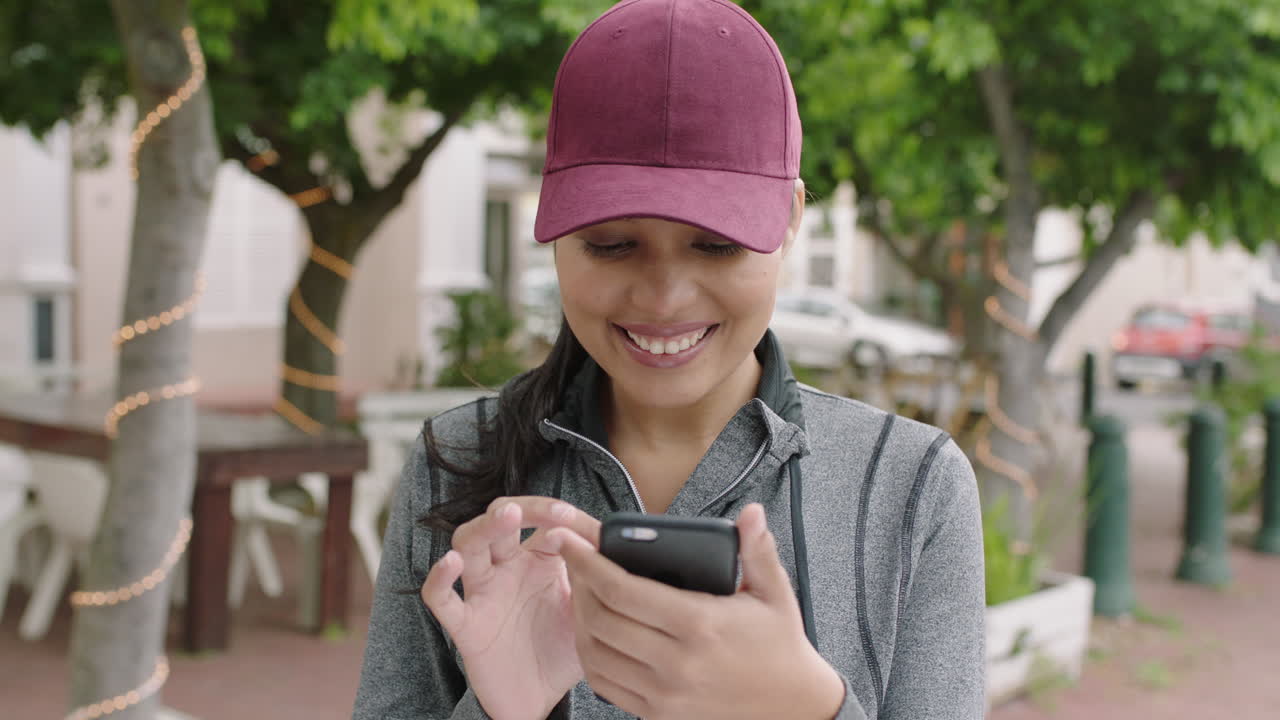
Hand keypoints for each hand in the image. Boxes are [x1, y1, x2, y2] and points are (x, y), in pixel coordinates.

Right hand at [421, 496, 600, 719]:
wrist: (539, 700)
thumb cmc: (562, 650)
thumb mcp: (590, 612)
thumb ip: (599, 580)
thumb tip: (616, 543)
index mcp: (540, 561)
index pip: (545, 522)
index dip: (562, 516)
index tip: (582, 520)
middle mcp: (508, 568)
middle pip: (501, 519)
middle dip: (523, 507)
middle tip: (552, 511)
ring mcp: (484, 592)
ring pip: (469, 544)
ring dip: (485, 526)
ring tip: (506, 516)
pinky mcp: (465, 624)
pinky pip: (442, 598)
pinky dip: (440, 578)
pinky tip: (451, 564)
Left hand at [546, 504, 845, 719]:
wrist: (792, 708)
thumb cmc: (780, 646)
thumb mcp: (775, 593)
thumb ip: (757, 549)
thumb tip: (751, 511)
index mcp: (700, 624)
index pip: (623, 590)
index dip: (589, 563)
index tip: (572, 543)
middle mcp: (677, 662)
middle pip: (602, 619)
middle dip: (579, 585)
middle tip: (576, 562)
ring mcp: (665, 694)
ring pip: (595, 654)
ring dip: (581, 620)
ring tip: (582, 593)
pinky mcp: (659, 714)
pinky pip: (606, 684)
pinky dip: (591, 656)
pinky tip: (595, 632)